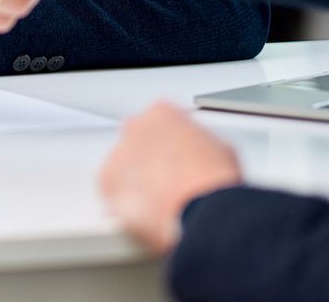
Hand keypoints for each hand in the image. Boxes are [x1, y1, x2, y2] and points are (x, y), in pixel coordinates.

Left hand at [98, 101, 241, 254]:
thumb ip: (198, 143)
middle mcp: (135, 128)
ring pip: (124, 168)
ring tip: (160, 204)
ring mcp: (119, 154)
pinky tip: (147, 214)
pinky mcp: (107, 183)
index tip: (175, 160)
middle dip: (150, 161)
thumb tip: (197, 157)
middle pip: (138, 143)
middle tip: (168, 183)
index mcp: (162, 113)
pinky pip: (114, 191)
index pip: (159, 122)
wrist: (202, 211)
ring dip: (137, 182)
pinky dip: (127, 203)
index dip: (170, 145)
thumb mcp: (221, 149)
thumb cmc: (214, 182)